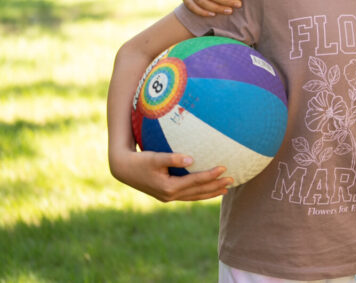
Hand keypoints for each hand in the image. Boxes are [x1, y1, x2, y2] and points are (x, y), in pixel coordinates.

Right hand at [109, 147, 231, 201]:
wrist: (123, 169)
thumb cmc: (140, 160)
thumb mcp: (154, 157)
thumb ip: (172, 158)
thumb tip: (191, 159)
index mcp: (169, 187)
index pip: (195, 181)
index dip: (211, 175)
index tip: (224, 168)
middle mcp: (170, 195)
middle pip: (198, 192)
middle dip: (216, 186)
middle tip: (232, 180)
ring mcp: (168, 197)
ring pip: (194, 196)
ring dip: (210, 193)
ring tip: (225, 189)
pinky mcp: (166, 195)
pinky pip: (188, 195)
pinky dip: (199, 193)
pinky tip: (208, 190)